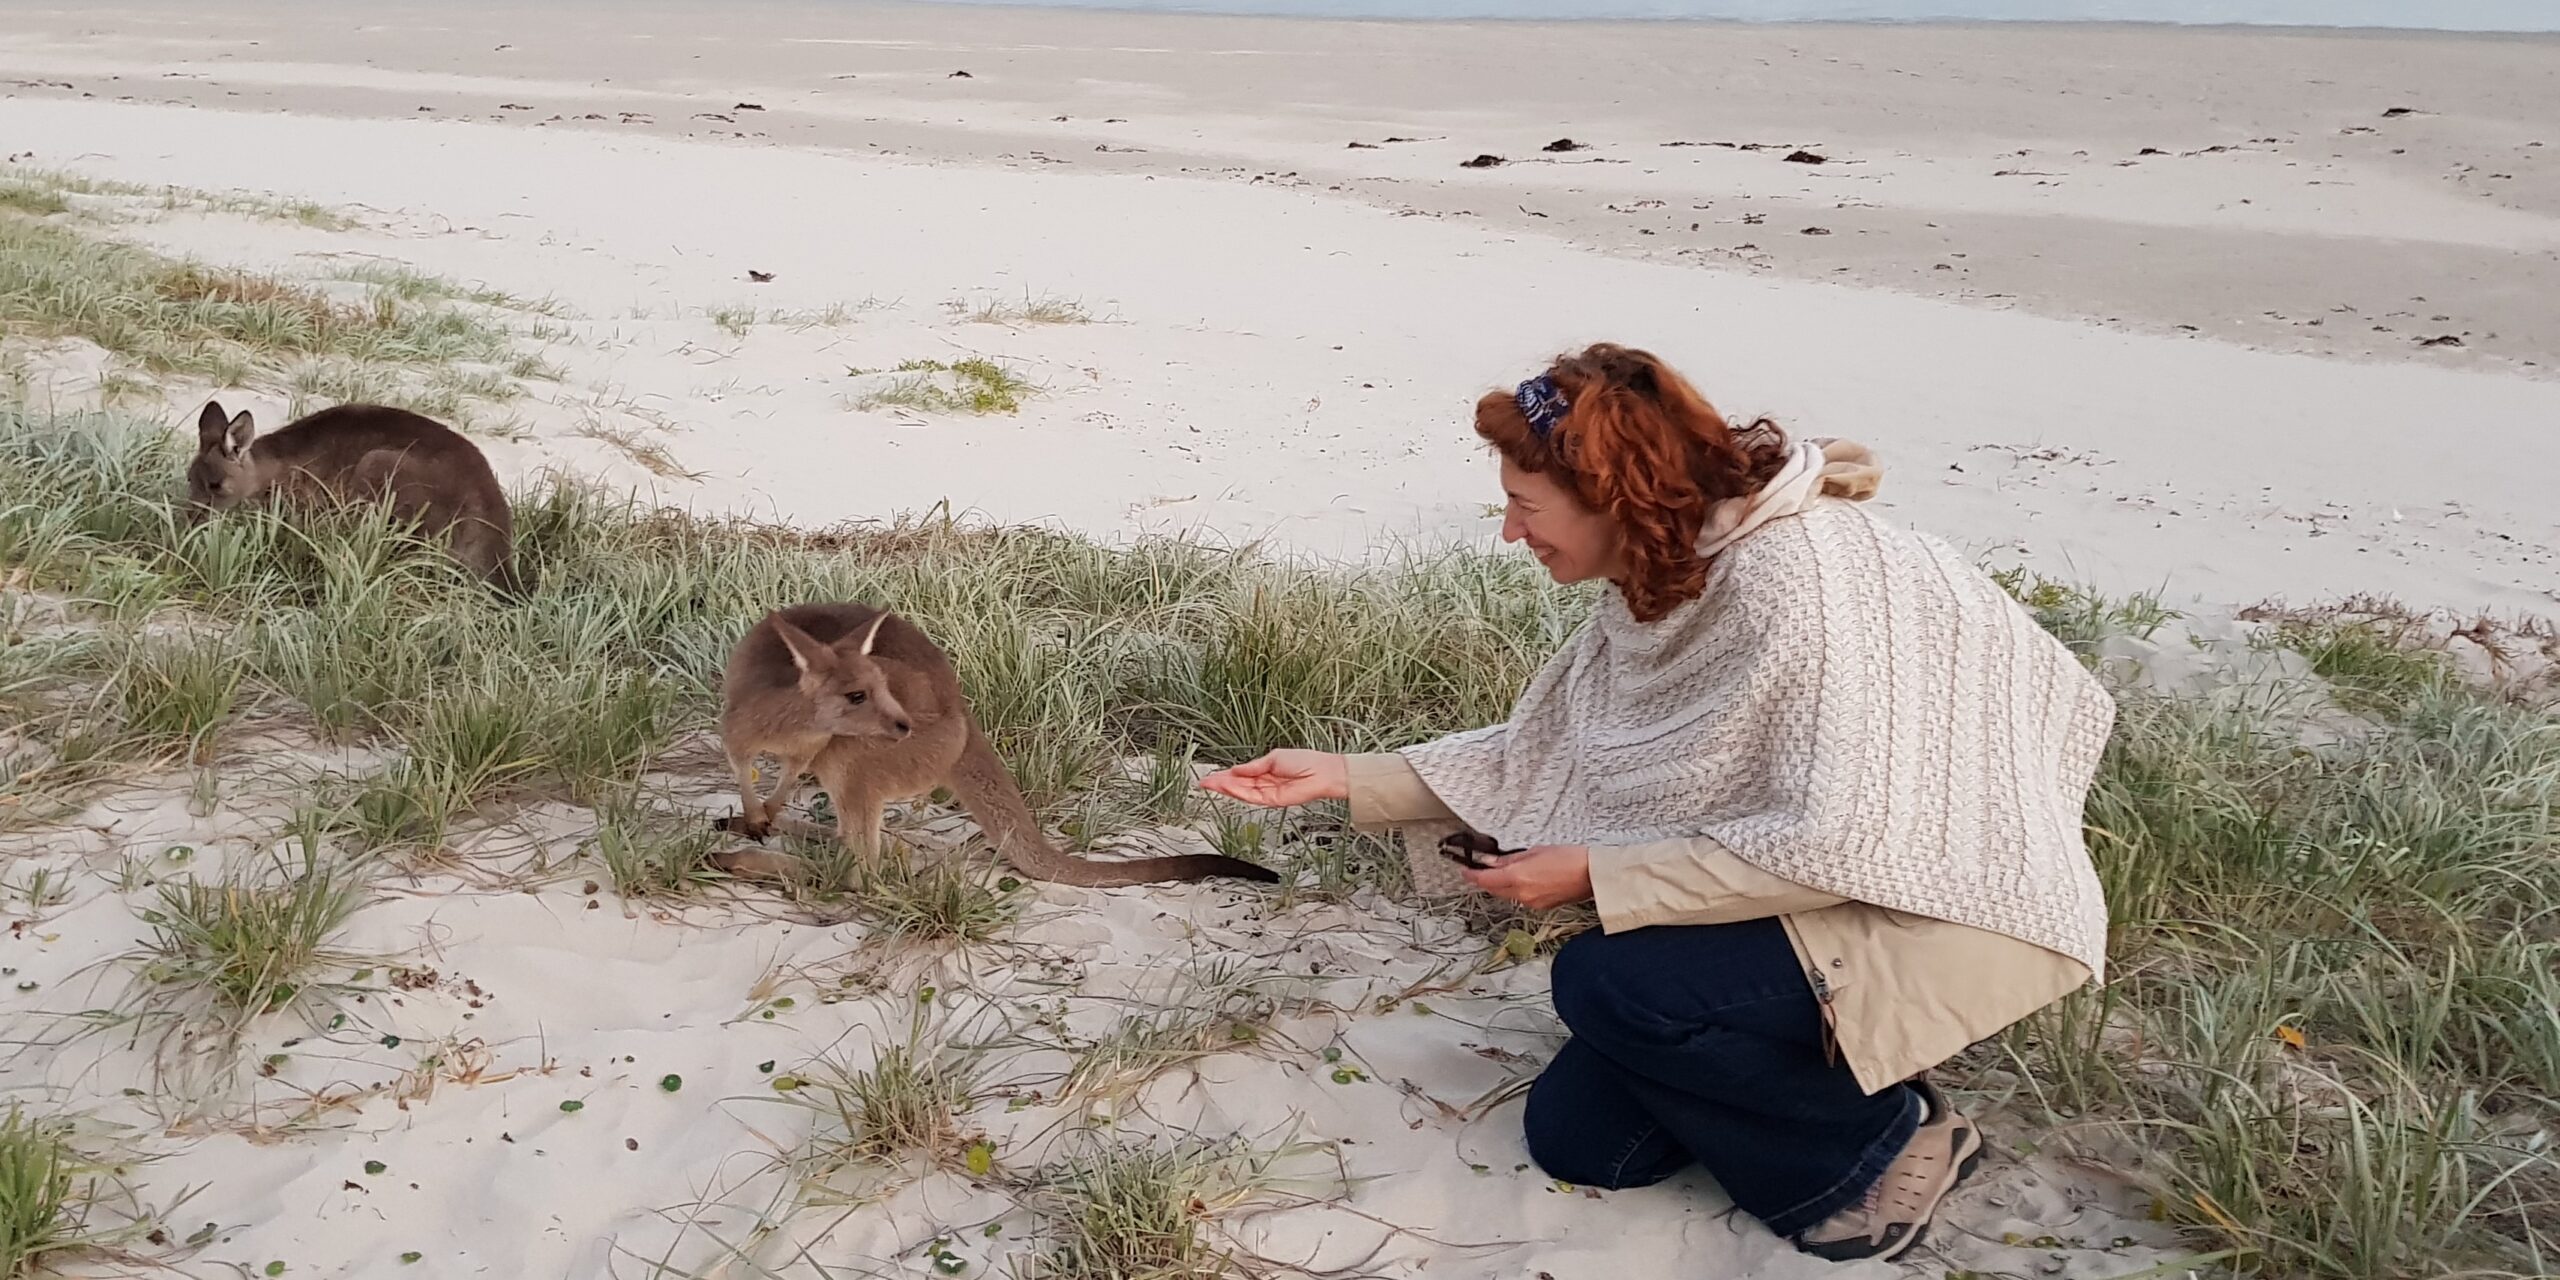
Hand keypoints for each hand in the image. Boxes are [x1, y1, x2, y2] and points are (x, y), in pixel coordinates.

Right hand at [1197, 749, 1348, 808]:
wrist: (1323, 772)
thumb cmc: (1305, 761)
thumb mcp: (1274, 758)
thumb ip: (1254, 767)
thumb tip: (1236, 770)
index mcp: (1266, 771)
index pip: (1241, 775)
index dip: (1225, 775)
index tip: (1210, 776)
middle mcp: (1265, 783)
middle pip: (1238, 785)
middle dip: (1220, 783)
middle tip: (1204, 782)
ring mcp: (1268, 793)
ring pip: (1242, 792)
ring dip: (1226, 788)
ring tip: (1211, 783)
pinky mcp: (1272, 801)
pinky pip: (1252, 797)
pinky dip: (1239, 792)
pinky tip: (1228, 786)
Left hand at [1464, 844, 1592, 909]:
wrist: (1592, 875)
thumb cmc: (1570, 859)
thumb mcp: (1535, 851)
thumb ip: (1511, 859)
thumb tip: (1493, 862)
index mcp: (1518, 878)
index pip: (1484, 880)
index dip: (1471, 875)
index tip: (1465, 870)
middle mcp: (1522, 894)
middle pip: (1494, 889)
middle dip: (1486, 880)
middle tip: (1482, 869)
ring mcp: (1532, 903)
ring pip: (1507, 895)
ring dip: (1502, 885)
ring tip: (1506, 871)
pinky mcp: (1541, 906)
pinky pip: (1521, 898)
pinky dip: (1517, 889)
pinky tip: (1524, 879)